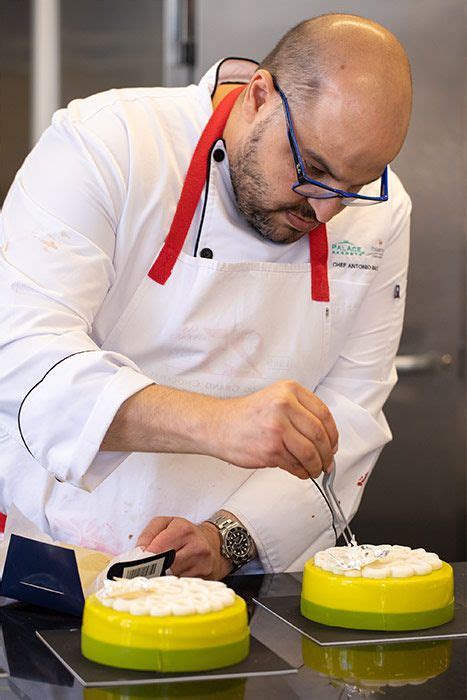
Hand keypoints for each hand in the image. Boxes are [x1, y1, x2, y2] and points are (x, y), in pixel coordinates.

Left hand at [136, 516, 232, 579]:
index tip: (134, 566)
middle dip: (151, 571)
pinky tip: (170, 581)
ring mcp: (202, 563)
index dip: (144, 559)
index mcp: (182, 529)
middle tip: (141, 574)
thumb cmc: (185, 533)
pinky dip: (173, 585)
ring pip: (173, 578)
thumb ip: (148, 534)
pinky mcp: (205, 577)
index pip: (158, 548)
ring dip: (161, 579)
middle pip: (165, 566)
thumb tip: (138, 553)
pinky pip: (182, 585)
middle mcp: (195, 546)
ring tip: (155, 576)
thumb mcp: (165, 524)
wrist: (212, 542)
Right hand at [208, 380, 337, 479]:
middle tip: (327, 462)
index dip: (333, 434)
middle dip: (327, 454)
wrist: (217, 425)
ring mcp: (277, 428)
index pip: (324, 414)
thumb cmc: (246, 416)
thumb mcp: (276, 399)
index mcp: (289, 390)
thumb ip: (301, 413)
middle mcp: (284, 405)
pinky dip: (302, 471)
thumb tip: (327, 440)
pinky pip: (295, 465)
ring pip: (310, 452)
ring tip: (314, 469)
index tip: (333, 445)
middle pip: (319, 435)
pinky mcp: (270, 449)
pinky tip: (300, 471)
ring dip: (316, 466)